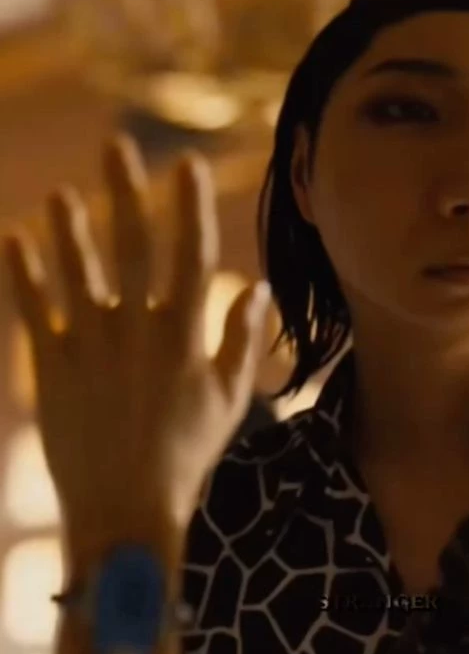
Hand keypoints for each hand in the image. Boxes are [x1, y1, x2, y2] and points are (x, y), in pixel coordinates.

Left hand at [3, 137, 270, 546]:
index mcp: (182, 333)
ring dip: (69, 228)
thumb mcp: (228, 397)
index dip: (190, 207)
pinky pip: (34, 310)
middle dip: (125, 192)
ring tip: (62, 194)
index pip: (190, 255)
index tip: (187, 165)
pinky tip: (16, 238)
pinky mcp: (51, 366)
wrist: (126, 507)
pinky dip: (25, 273)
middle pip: (131, 247)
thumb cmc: (188, 452)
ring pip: (76, 271)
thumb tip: (260, 288)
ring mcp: (89, 345)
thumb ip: (243, 338)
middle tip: (116, 146)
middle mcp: (136, 329)